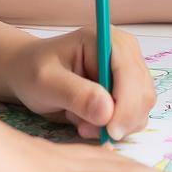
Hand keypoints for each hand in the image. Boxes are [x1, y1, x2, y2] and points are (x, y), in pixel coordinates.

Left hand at [3, 27, 154, 141]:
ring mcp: (129, 73)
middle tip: (85, 130)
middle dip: (119, 120)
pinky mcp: (128, 92)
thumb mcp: (46, 81)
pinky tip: (88, 123)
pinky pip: (133, 119)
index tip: (108, 131)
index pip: (129, 73)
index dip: (126, 105)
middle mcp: (125, 53)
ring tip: (80, 123)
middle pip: (143, 95)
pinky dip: (114, 128)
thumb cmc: (33, 70)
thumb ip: (76, 95)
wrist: (28, 74)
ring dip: (115, 126)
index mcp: (106, 40)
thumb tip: (107, 113)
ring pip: (141, 110)